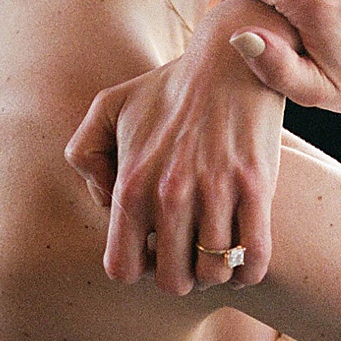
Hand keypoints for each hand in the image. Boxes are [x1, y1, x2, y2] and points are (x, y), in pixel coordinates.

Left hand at [65, 0, 293, 294]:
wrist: (231, 59)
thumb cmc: (168, 88)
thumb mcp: (107, 106)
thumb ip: (84, 154)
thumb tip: (104, 201)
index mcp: (132, 183)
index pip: (123, 268)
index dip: (138, 269)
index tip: (152, 251)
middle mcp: (170, 193)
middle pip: (172, 281)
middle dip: (179, 275)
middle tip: (187, 252)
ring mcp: (216, 192)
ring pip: (213, 274)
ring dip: (214, 271)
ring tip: (215, 250)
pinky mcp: (256, 188)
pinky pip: (255, 258)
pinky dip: (249, 271)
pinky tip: (244, 253)